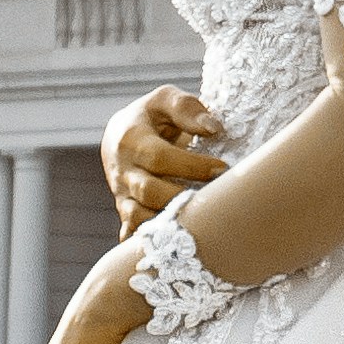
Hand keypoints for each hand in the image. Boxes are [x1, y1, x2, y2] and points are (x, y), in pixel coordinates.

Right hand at [104, 86, 230, 231]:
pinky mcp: (125, 211)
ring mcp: (121, 194)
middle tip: (215, 198)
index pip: (159, 157)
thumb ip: (187, 108)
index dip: (192, 165)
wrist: (123, 134)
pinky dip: (151, 242)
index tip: (223, 168)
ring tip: (201, 221)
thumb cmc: (152, 116)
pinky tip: (177, 244)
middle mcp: (121, 170)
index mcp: (130, 139)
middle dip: (183, 197)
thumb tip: (213, 128)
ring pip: (139, 218)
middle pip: (148, 192)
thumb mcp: (165, 100)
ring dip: (169, 223)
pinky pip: (133, 233)